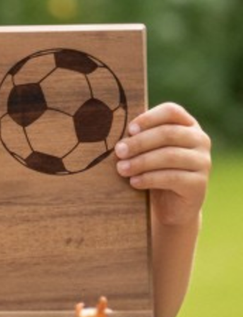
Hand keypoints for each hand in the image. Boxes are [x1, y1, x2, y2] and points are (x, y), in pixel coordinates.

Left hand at [114, 102, 209, 225]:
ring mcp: (203, 162)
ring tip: (121, 169)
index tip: (129, 129)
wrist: (170, 205)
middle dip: (140, 142)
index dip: (149, 118)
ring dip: (141, 162)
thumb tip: (113, 133)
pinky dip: (150, 178)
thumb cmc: (153, 170)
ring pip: (170, 156)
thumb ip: (138, 137)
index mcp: (187, 125)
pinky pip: (173, 177)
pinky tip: (134, 182)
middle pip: (168, 133)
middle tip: (119, 151)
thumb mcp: (147, 151)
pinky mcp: (199, 184)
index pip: (171, 111)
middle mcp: (200, 140)